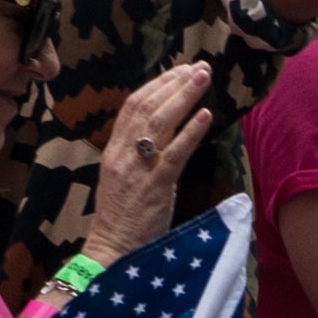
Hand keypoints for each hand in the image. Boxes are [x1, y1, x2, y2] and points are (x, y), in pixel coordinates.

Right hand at [84, 63, 215, 264]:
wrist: (112, 251)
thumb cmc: (121, 220)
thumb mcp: (122, 180)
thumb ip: (136, 156)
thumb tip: (159, 137)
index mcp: (114, 151)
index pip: (132, 106)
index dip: (156, 85)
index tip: (178, 71)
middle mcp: (123, 154)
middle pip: (147, 107)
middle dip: (174, 83)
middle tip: (197, 67)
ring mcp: (138, 169)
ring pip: (159, 123)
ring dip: (184, 97)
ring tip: (203, 78)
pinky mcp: (155, 186)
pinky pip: (174, 153)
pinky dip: (191, 132)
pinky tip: (205, 116)